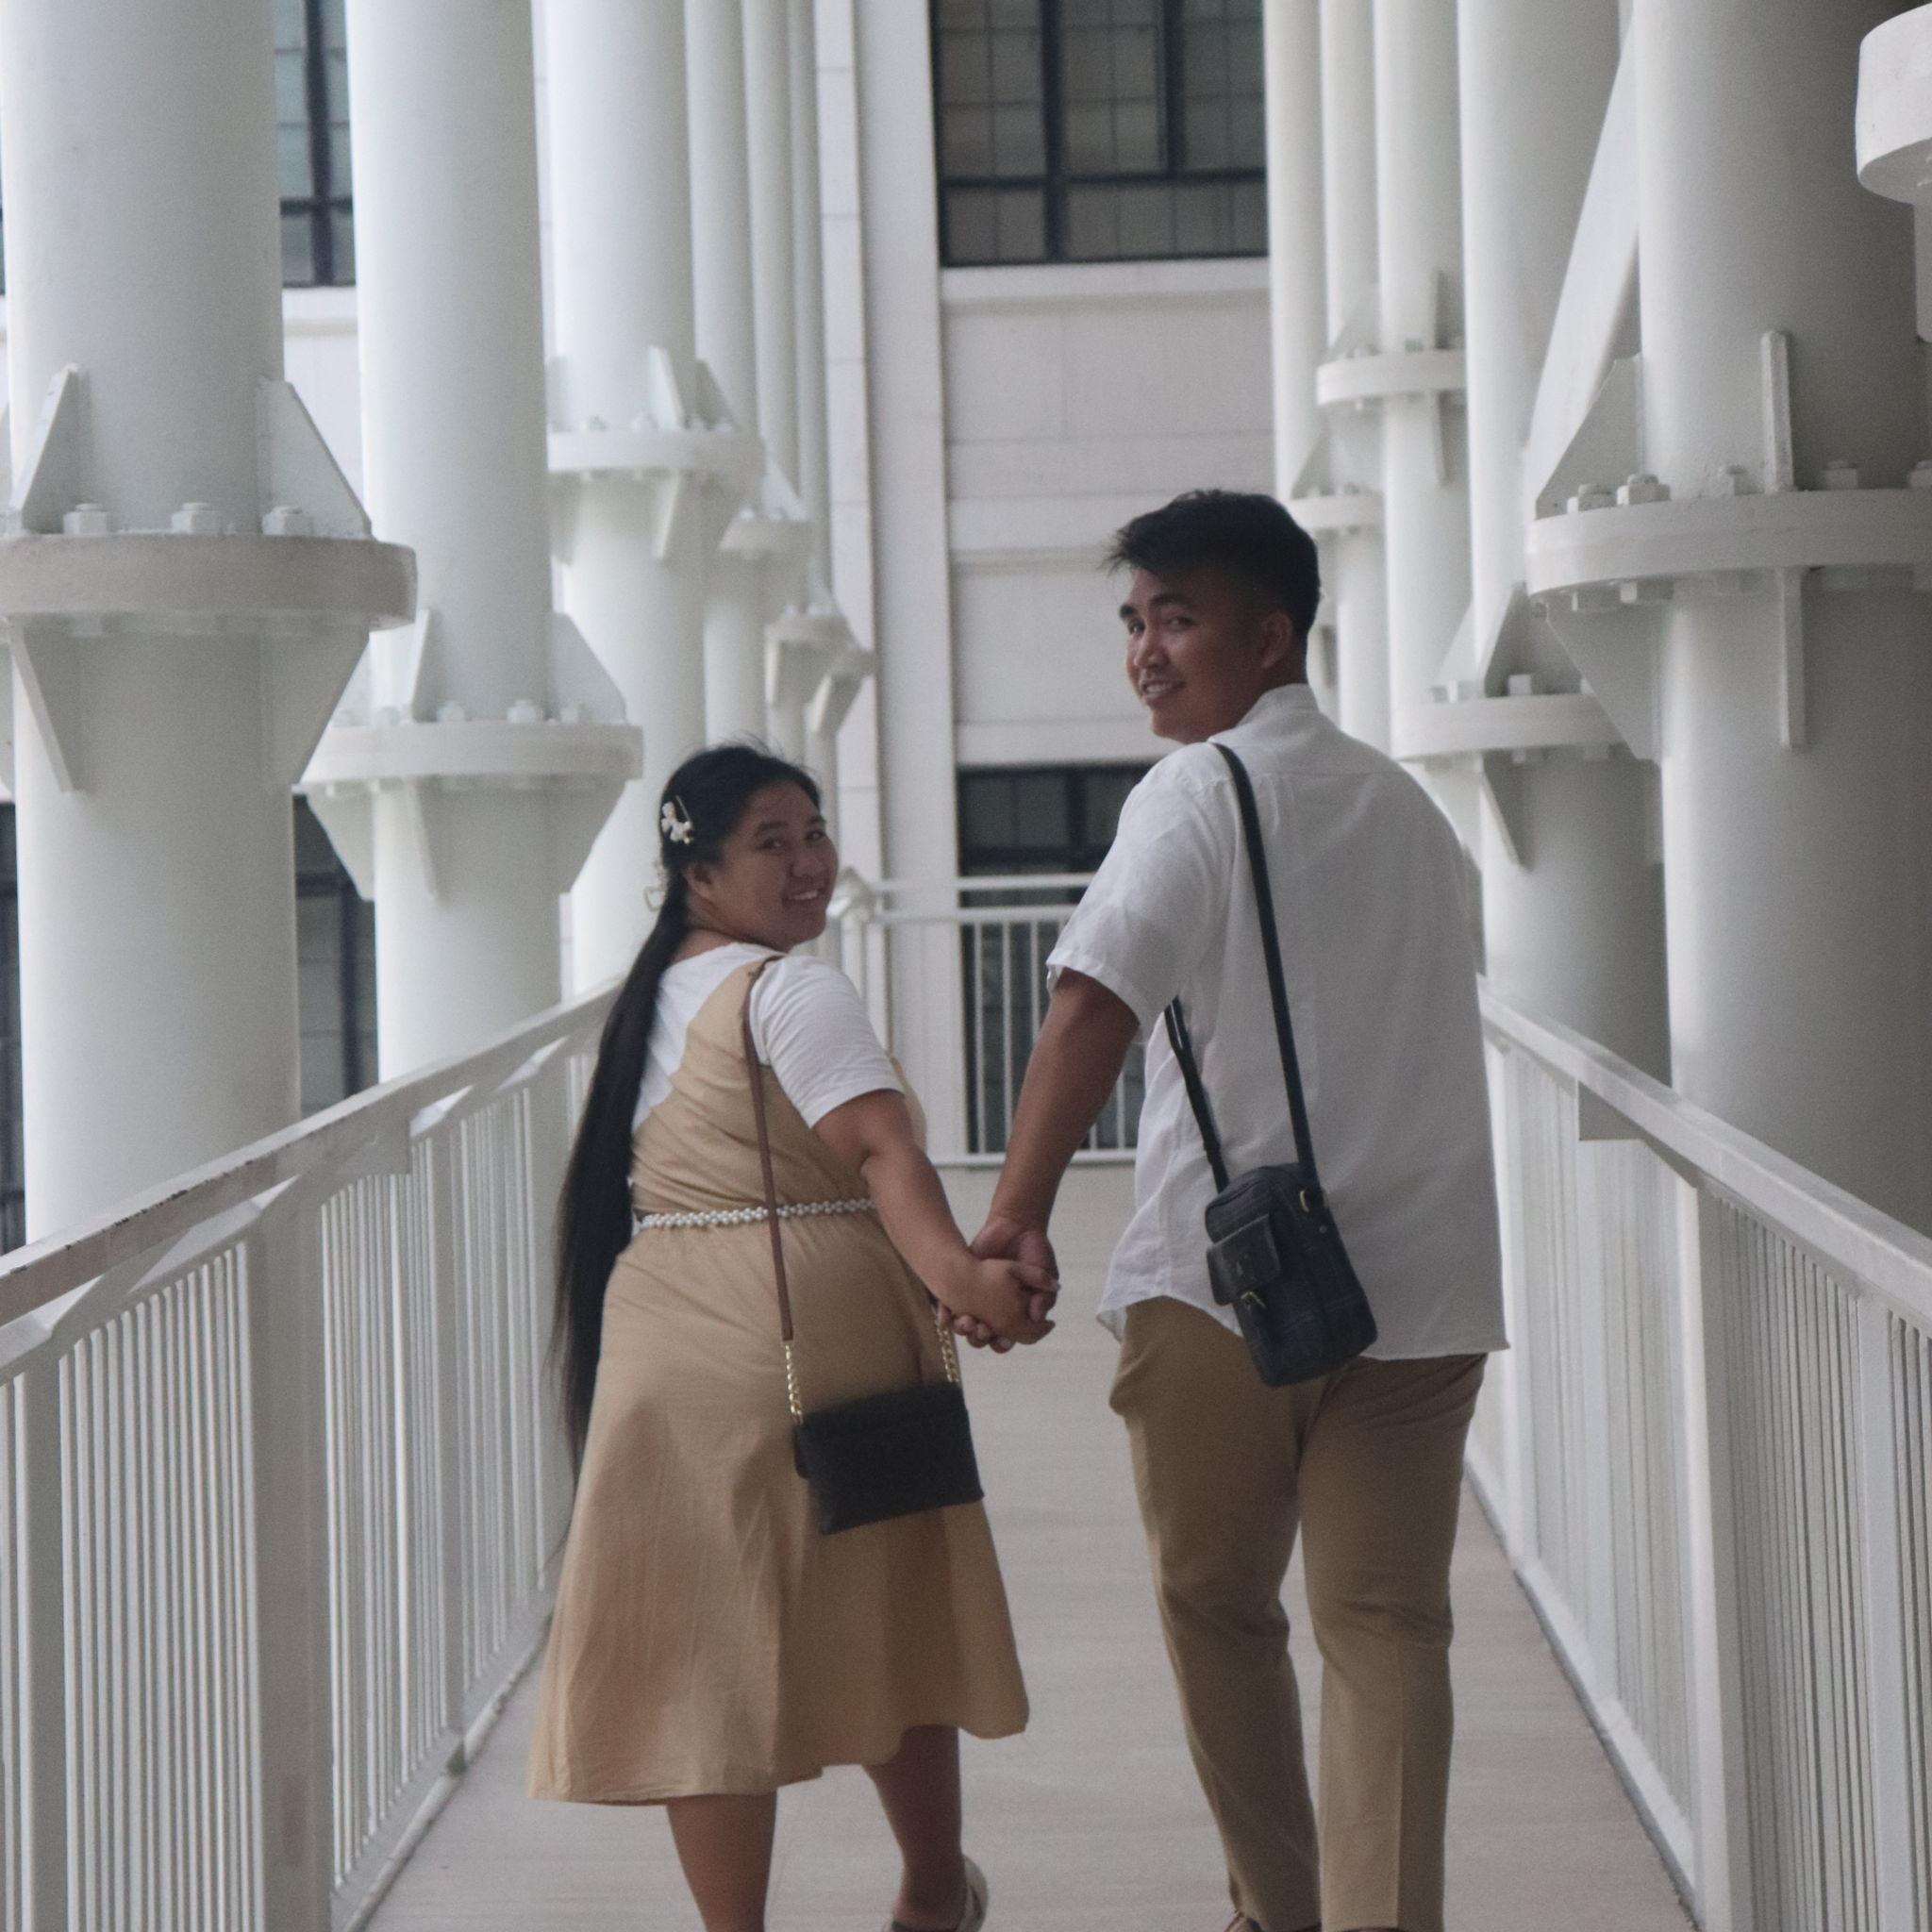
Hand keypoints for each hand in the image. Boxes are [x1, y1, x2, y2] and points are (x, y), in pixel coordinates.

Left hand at [946, 1216, 1058, 1348]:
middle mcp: (995, 1311)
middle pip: (983, 1338)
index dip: (1003, 1343)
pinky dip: (946, 1314)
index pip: (1007, 1340)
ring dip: (963, 1329)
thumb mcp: (1044, 1274)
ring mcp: (976, 1300)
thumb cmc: (1035, 1252)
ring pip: (964, 1326)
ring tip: (966, 1321)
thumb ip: (1044, 1295)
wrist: (1015, 1226)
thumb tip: (1037, 1316)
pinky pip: (949, 1307)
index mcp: (1016, 1314)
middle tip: (982, 1330)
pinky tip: (944, 1314)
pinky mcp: (961, 1287)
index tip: (1003, 1339)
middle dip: (980, 1338)